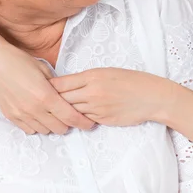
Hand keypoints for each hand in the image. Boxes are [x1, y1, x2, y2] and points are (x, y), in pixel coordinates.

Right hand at [0, 40, 94, 134]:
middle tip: (69, 115)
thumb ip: (57, 86)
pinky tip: (38, 114)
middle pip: (59, 128)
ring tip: (52, 113)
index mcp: (46, 96)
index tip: (89, 124)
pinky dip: (37, 125)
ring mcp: (21, 114)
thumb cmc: (19, 61)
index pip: (70, 117)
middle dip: (67, 123)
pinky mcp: (11, 116)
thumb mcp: (44, 70)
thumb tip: (67, 95)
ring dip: (52, 124)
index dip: (82, 122)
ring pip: (44, 130)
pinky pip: (29, 129)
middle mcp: (34, 109)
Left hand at [50, 68, 175, 126]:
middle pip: (61, 98)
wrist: (152, 96)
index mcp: (92, 76)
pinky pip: (84, 119)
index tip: (41, 89)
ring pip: (71, 111)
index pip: (61, 83)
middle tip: (41, 104)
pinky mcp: (102, 119)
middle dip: (51, 102)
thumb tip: (69, 85)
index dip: (49, 87)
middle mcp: (92, 91)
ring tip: (54, 113)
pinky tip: (74, 118)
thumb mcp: (108, 72)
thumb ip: (88, 78)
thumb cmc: (132, 81)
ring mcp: (96, 107)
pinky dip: (78, 119)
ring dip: (63, 113)